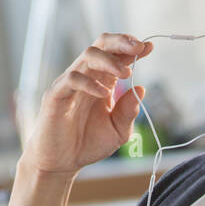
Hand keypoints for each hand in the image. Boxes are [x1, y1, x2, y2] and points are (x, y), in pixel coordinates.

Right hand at [20, 32, 152, 176]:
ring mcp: (70, 83)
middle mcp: (86, 76)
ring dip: (109, 60)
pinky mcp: (55, 95)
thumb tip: (142, 88)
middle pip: (101, 44)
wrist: (61, 163)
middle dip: (121, 41)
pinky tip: (104, 94)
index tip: (149, 47)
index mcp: (102, 80)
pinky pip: (72, 79)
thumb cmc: (87, 144)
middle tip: (138, 47)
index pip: (117, 54)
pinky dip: (90, 83)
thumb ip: (128, 112)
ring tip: (126, 73)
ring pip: (88, 55)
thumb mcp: (117, 131)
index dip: (132, 48)